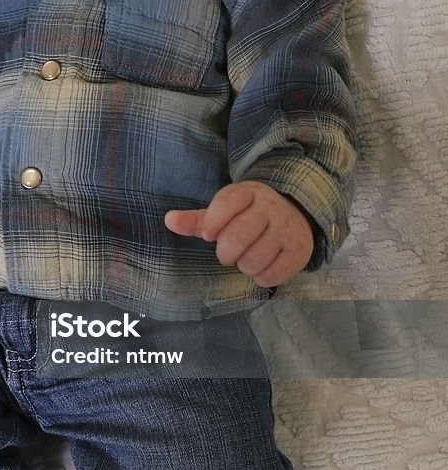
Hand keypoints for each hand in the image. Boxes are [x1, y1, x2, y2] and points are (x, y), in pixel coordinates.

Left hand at [164, 181, 313, 287]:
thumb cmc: (249, 216)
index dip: (212, 222)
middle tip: (228, 253)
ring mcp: (288, 228)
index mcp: (249, 193)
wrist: (295, 214)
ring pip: (254, 259)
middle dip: (225, 252)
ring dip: (244, 265)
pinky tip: (263, 266)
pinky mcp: (300, 250)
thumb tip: (169, 220)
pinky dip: (262, 277)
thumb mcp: (224, 212)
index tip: (208, 234)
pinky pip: (272, 275)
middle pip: (237, 236)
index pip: (227, 202)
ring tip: (247, 257)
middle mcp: (271, 207)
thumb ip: (197, 220)